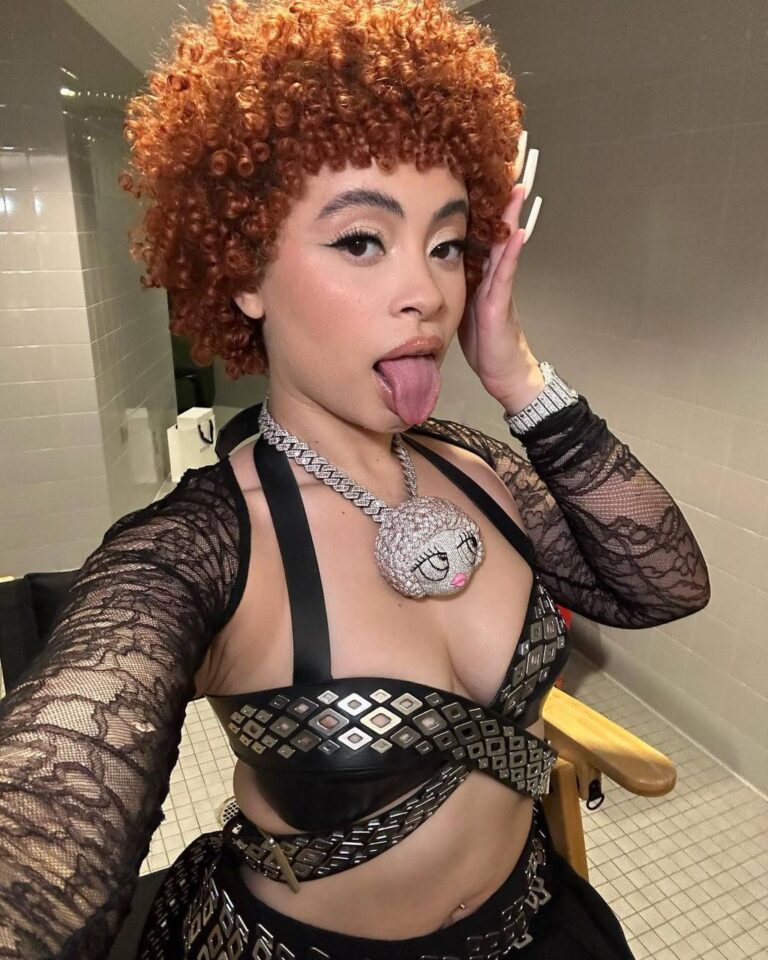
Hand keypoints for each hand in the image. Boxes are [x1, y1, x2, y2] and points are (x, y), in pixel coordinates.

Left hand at [457, 172, 542, 410]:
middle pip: (498, 228)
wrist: (504, 374)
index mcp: (480, 273)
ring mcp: (500, 288)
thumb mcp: (460, 307)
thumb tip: (428, 267)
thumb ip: (451, 285)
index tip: (482, 171)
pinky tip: (518, 233)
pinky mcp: (500, 306)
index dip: (482, 203)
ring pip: (506, 244)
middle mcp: (493, 275)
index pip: (480, 230)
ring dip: (512, 216)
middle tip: (513, 161)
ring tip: (519, 185)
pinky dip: (512, 253)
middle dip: (503, 198)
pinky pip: (506, 275)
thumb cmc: (483, 344)